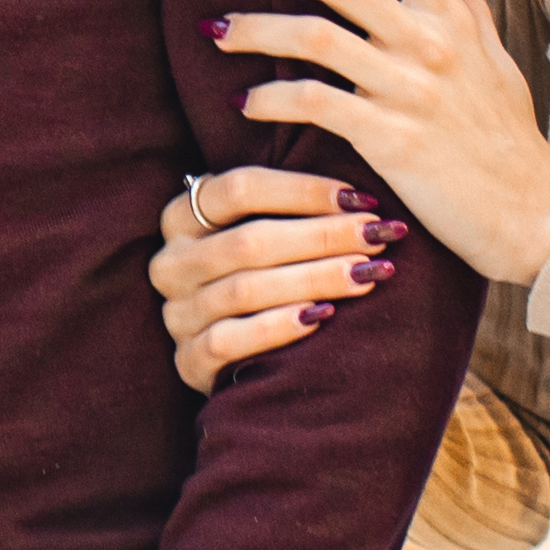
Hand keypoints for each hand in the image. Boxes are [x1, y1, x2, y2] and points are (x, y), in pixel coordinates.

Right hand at [148, 168, 405, 388]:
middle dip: (322, 237)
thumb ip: (291, 207)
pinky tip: (320, 318)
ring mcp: (176, 313)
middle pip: (249, 241)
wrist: (243, 358)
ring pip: (244, 290)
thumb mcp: (264, 232)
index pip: (240, 188)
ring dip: (314, 279)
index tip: (361, 200)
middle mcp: (171, 262)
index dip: (304, 190)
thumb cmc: (268, 279)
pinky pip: (228, 341)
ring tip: (366, 275)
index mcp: (183, 216)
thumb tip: (360, 188)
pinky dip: (277, 327)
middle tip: (377, 237)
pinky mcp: (186, 361)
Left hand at [203, 0, 549, 286]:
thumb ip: (466, 8)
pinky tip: (246, 101)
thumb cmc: (509, 139)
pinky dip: (271, 98)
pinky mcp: (388, 138)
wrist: (532, 215)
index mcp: (453, 14)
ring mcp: (408, 88)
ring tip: (214, 27)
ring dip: (253, 28)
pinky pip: (314, 103)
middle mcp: (429, 41)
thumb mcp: (496, 60)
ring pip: (313, 36)